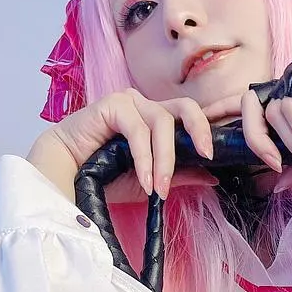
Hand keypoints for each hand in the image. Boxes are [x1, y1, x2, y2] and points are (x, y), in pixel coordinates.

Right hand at [26, 89, 215, 202]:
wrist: (66, 173)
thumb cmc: (105, 175)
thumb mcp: (151, 180)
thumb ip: (180, 175)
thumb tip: (214, 176)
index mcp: (159, 120)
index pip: (192, 116)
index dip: (211, 124)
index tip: (225, 145)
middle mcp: (147, 106)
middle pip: (186, 107)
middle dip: (200, 130)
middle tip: (207, 156)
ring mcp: (130, 102)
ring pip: (162, 122)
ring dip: (164, 160)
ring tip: (158, 189)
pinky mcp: (112, 105)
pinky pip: (138, 130)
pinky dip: (144, 158)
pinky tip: (144, 181)